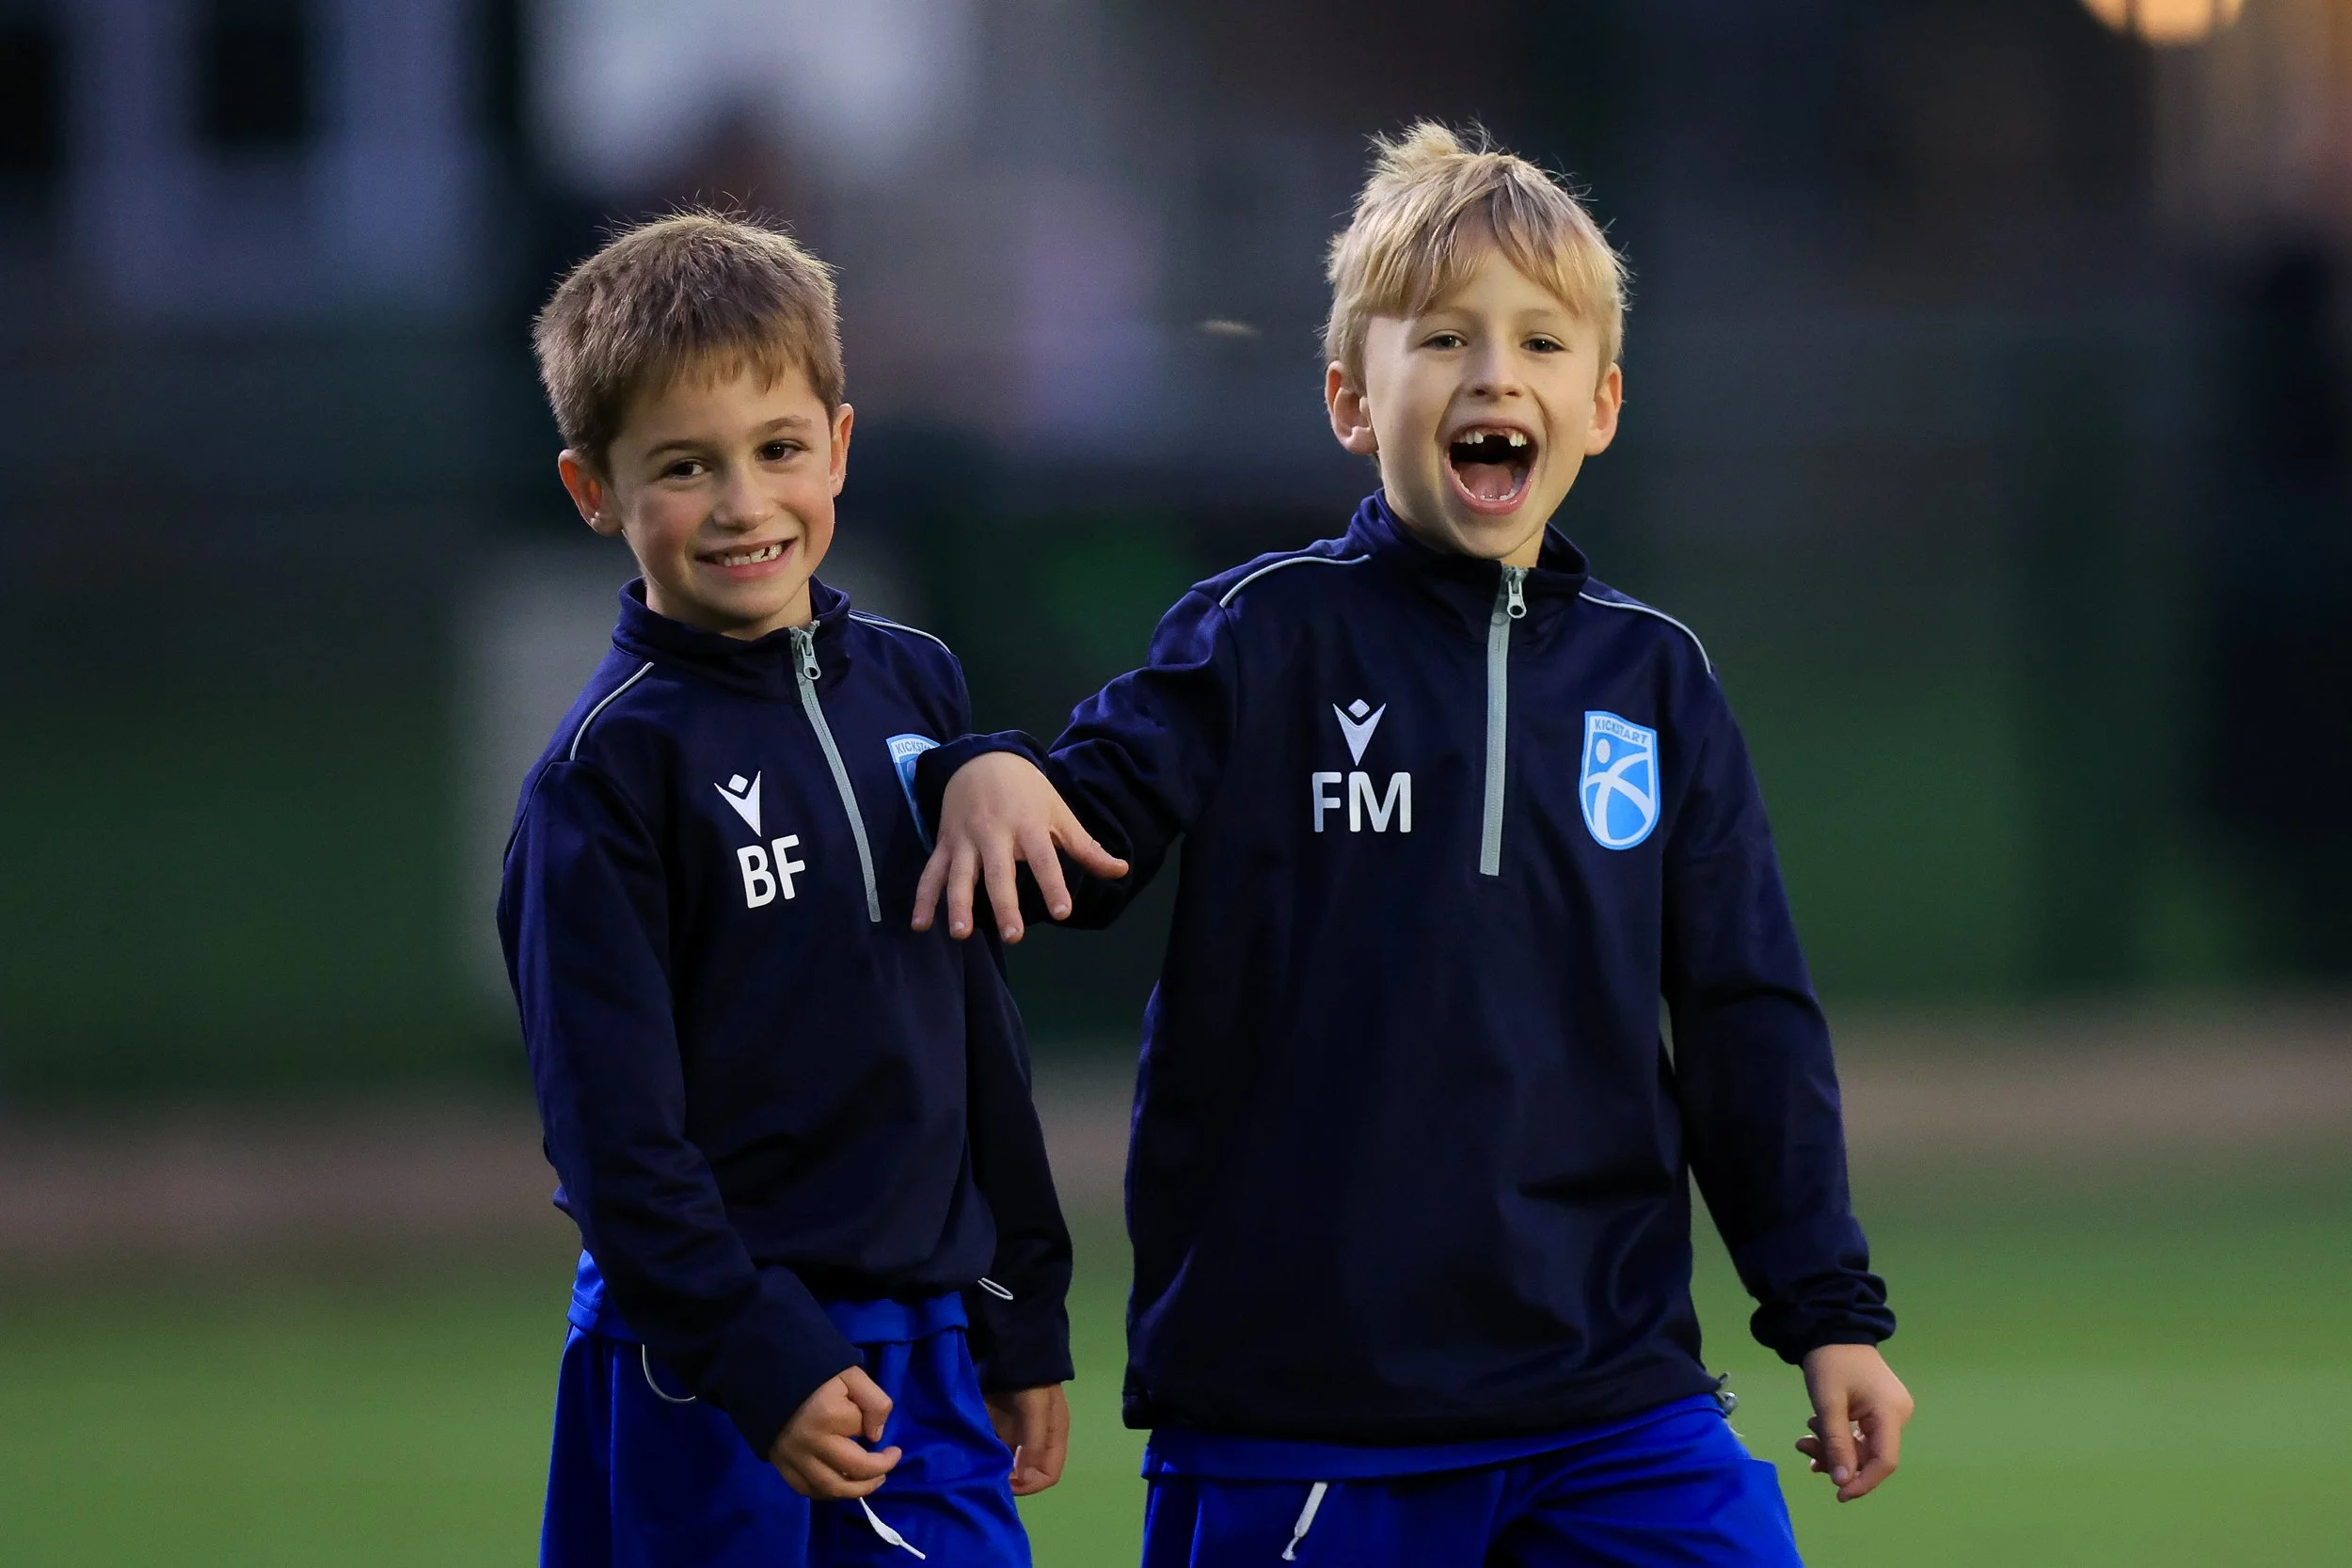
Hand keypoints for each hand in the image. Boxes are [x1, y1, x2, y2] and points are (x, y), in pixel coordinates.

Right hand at [768, 1366, 901, 1499]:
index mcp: (828, 1416)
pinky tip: (842, 1484)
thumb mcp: (850, 1374)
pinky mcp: (781, 1464)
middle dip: (879, 1470)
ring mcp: (793, 1457)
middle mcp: (810, 1443)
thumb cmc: (813, 1371)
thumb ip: (873, 1401)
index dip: (874, 1426)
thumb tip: (875, 1436)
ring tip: (874, 1480)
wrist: (767, 1373)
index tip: (873, 1420)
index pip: (863, 1430)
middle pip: (853, 1470)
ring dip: (858, 1490)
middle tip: (890, 1461)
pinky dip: (828, 1493)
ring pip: (830, 1489)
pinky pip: (807, 1490)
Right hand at [911, 752, 1128, 941]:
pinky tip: (919, 924)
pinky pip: (930, 872)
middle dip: (1004, 904)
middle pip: (998, 872)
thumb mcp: (1058, 812)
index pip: (1043, 859)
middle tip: (1013, 936)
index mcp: (1027, 825)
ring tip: (960, 933)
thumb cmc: (1027, 792)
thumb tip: (1121, 870)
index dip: (1053, 884)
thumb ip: (1086, 847)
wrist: (982, 759)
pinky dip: (923, 897)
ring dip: (957, 904)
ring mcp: (964, 840)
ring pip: (958, 875)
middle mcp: (994, 834)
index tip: (1062, 912)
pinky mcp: (944, 844)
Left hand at [984, 1383, 1070, 1495]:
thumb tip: (1024, 1480)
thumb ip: (1033, 1445)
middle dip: (1011, 1480)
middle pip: (1028, 1473)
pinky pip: (995, 1451)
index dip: (1031, 1484)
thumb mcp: (1037, 1411)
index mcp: (1053, 1438)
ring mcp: (1016, 1435)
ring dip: (997, 1470)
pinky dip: (987, 1457)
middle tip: (990, 1476)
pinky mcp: (998, 1428)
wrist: (1011, 1354)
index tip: (1008, 1482)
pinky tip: (975, 1456)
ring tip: (981, 1469)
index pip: (1049, 1474)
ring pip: (1009, 1465)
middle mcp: (1036, 1441)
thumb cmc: (1030, 1383)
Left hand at [1796, 1343, 1912, 1501]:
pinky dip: (1838, 1439)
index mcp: (1890, 1412)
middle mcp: (1897, 1415)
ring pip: (1862, 1447)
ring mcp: (1889, 1412)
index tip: (1838, 1494)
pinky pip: (1860, 1435)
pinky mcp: (1878, 1409)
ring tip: (1804, 1440)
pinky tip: (1815, 1436)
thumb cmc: (1829, 1362)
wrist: (1830, 1328)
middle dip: (1837, 1459)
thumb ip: (1836, 1443)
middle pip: (1870, 1455)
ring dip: (1832, 1448)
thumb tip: (1843, 1482)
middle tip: (1804, 1449)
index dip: (1863, 1482)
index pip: (1885, 1461)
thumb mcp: (1827, 1403)